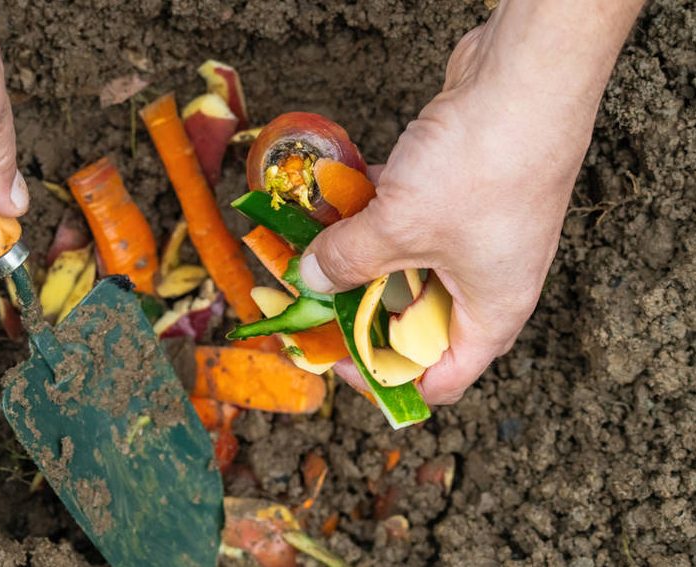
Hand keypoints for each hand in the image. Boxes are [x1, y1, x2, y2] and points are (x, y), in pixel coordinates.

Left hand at [299, 1, 643, 404]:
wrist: (526, 79)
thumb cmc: (482, 167)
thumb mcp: (397, 227)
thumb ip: (348, 260)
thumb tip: (312, 279)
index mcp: (491, 313)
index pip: (439, 377)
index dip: (384, 376)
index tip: (336, 357)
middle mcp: (491, 280)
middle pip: (417, 321)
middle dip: (362, 311)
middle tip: (313, 302)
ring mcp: (480, 234)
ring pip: (409, 263)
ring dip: (362, 255)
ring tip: (312, 249)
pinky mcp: (466, 191)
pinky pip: (412, 218)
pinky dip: (378, 212)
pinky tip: (338, 195)